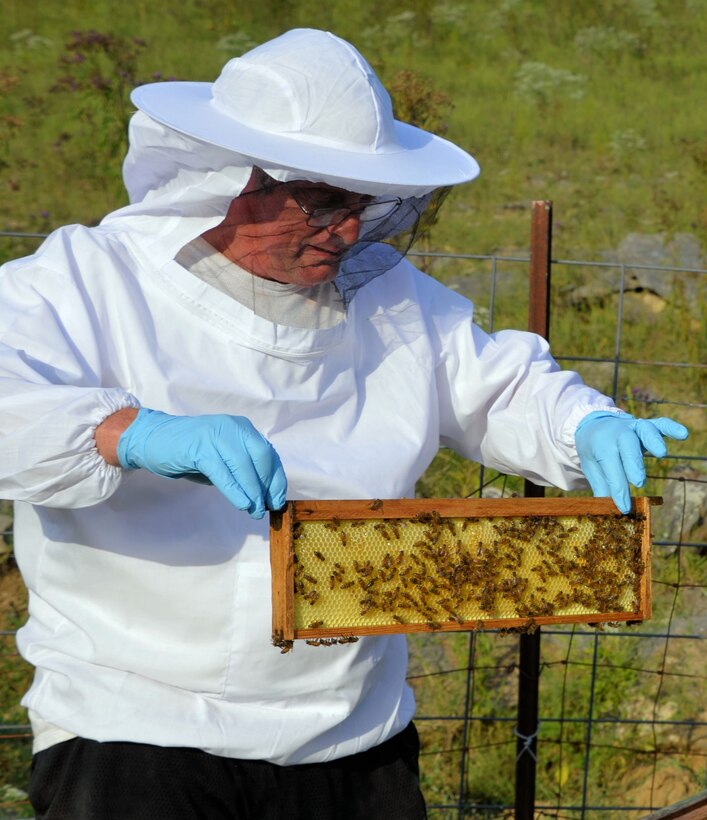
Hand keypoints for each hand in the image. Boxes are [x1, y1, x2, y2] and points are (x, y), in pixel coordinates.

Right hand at [117, 408, 286, 518]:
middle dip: (267, 486)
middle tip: (267, 507)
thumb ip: (242, 468)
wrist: (153, 439)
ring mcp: (216, 436)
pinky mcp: (200, 449)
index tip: (277, 500)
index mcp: (242, 428)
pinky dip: (235, 491)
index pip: (268, 454)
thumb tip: (263, 494)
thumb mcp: (222, 456)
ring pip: (244, 467)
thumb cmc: (189, 451)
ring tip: (254, 511)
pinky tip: (242, 505)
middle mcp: (233, 428)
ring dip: (252, 493)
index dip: (276, 479)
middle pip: (261, 459)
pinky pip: (223, 473)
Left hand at [575, 411, 687, 513]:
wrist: (594, 425)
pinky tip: (682, 434)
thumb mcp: (591, 467)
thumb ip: (602, 486)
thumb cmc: (594, 451)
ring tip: (661, 454)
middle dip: (634, 463)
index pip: (611, 467)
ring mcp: (633, 427)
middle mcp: (618, 432)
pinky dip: (671, 427)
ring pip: (644, 429)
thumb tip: (609, 509)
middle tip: (638, 483)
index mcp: (601, 444)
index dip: (619, 489)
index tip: (625, 507)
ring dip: (653, 441)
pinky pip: (660, 423)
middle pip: (627, 444)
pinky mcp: (646, 426)